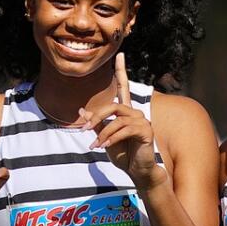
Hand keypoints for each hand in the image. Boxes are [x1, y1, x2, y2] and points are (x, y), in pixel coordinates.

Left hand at [80, 53, 164, 189]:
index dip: (122, 70)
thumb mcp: (104, 137)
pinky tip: (104, 146)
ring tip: (95, 144)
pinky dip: (111, 137)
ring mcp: (142, 121)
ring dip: (102, 131)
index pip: (124, 86)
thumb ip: (95, 124)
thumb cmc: (123, 154)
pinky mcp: (145, 131)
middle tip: (84, 130)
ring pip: (117, 118)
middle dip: (96, 116)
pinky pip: (124, 129)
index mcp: (126, 112)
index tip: (120, 54)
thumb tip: (81, 110)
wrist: (137, 171)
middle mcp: (135, 113)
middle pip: (113, 105)